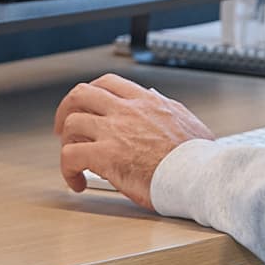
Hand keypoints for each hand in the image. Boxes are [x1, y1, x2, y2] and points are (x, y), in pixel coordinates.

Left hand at [54, 72, 214, 208]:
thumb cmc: (198, 158)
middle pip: (81, 95)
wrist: (200, 175)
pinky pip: (70, 156)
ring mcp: (114, 131)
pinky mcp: (106, 155)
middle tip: (65, 128)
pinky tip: (77, 182)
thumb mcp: (187, 121)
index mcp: (147, 101)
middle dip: (67, 110)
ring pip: (72, 124)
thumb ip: (169, 111)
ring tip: (73, 160)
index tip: (87, 107)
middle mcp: (127, 110)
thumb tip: (161, 106)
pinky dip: (67, 170)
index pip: (109, 83)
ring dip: (67, 142)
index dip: (92, 94)